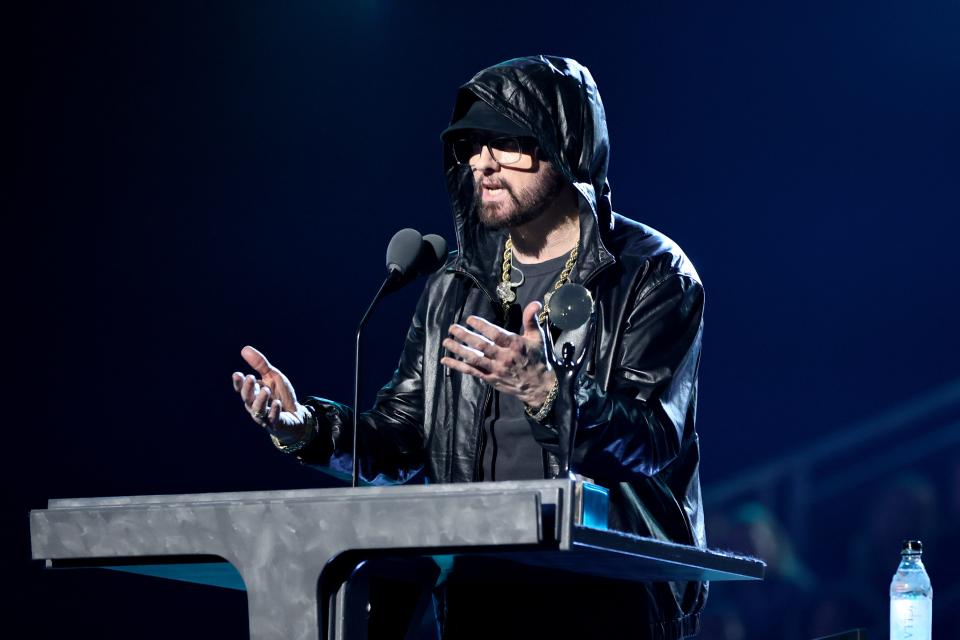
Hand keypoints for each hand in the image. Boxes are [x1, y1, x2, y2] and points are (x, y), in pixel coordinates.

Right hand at [231, 345, 310, 444]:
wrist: (296, 414)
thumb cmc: (281, 394)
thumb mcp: (272, 376)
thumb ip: (260, 365)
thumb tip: (244, 349)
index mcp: (253, 394)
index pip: (242, 389)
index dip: (239, 383)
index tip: (238, 374)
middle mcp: (256, 406)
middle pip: (248, 399)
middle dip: (248, 389)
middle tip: (251, 378)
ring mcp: (265, 417)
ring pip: (258, 410)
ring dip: (260, 400)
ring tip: (265, 389)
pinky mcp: (276, 424)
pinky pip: (273, 419)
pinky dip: (274, 411)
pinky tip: (277, 403)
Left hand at [441, 301, 556, 407]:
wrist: (540, 386)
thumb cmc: (538, 358)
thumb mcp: (538, 337)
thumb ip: (531, 319)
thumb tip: (535, 302)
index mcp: (515, 345)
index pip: (495, 334)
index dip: (481, 326)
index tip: (469, 319)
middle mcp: (504, 358)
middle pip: (481, 346)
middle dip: (465, 336)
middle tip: (452, 328)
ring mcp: (496, 369)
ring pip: (474, 359)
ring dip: (458, 350)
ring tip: (446, 342)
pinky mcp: (491, 379)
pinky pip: (472, 372)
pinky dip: (458, 366)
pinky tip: (446, 360)